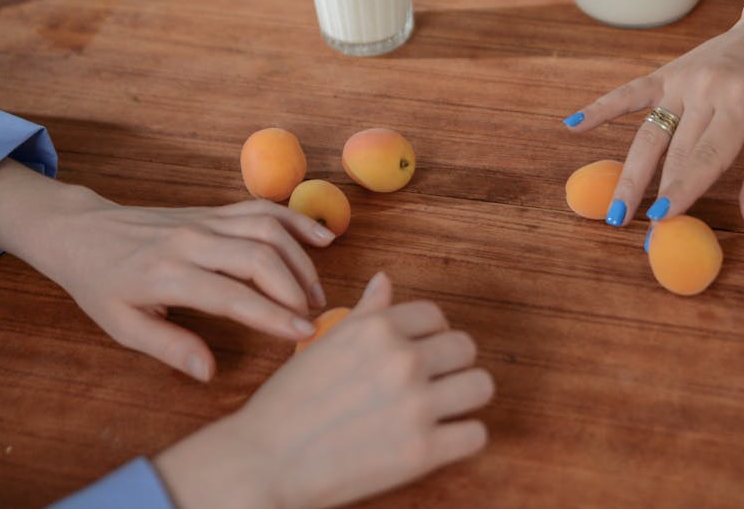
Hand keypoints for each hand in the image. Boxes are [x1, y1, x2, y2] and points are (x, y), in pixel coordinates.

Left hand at [0, 160, 335, 380]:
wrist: (82, 232)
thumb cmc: (102, 285)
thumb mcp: (122, 326)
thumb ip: (169, 347)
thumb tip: (208, 373)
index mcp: (168, 275)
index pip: (233, 296)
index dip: (273, 316)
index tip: (303, 335)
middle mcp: (192, 242)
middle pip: (260, 257)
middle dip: (295, 289)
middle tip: (313, 317)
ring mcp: (205, 221)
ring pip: (267, 229)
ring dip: (300, 260)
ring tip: (315, 292)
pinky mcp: (213, 210)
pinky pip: (261, 208)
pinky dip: (295, 220)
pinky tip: (321, 237)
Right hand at [154, 273, 493, 508]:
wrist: (262, 463)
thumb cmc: (288, 404)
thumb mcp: (324, 344)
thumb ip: (365, 313)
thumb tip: (385, 280)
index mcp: (378, 329)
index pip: (436, 316)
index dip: (429, 336)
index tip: (416, 354)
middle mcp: (402, 360)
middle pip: (465, 348)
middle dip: (450, 365)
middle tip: (429, 384)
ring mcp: (416, 405)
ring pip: (481, 386)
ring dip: (465, 398)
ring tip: (443, 409)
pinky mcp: (423, 451)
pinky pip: (476, 434)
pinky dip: (462, 439)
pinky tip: (440, 441)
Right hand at [563, 0, 743, 228]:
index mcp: (743, 104)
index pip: (706, 155)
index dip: (682, 188)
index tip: (662, 218)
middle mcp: (708, 89)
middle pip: (674, 151)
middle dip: (655, 194)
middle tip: (640, 233)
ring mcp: (683, 79)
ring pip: (649, 132)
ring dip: (629, 174)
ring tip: (613, 209)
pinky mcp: (668, 72)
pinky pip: (629, 93)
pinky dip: (601, 108)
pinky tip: (573, 126)